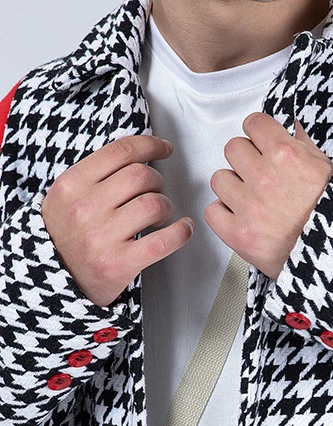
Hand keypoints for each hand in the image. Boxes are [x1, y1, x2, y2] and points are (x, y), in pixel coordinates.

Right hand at [41, 135, 193, 306]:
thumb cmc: (67, 236)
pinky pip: (165, 240)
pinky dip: (182, 231)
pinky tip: (184, 228)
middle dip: (157, 180)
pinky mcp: (119, 263)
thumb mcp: (66, 198)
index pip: (120, 152)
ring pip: (155, 204)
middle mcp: (84, 209)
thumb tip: (141, 153)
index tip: (164, 148)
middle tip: (156, 191)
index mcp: (71, 185)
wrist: (54, 280)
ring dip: (166, 206)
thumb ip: (96, 175)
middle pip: (141, 175)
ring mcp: (101, 237)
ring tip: (160, 214)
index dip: (150, 145)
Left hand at [206, 113, 332, 280]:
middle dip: (246, 160)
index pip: (254, 123)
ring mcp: (249, 206)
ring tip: (252, 199)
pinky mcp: (238, 234)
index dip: (258, 133)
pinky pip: (212, 211)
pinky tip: (242, 217)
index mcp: (287, 156)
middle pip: (233, 148)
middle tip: (259, 174)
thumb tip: (290, 126)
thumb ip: (303, 144)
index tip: (260, 142)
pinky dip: (224, 215)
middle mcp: (265, 177)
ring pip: (219, 179)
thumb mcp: (327, 170)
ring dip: (233, 187)